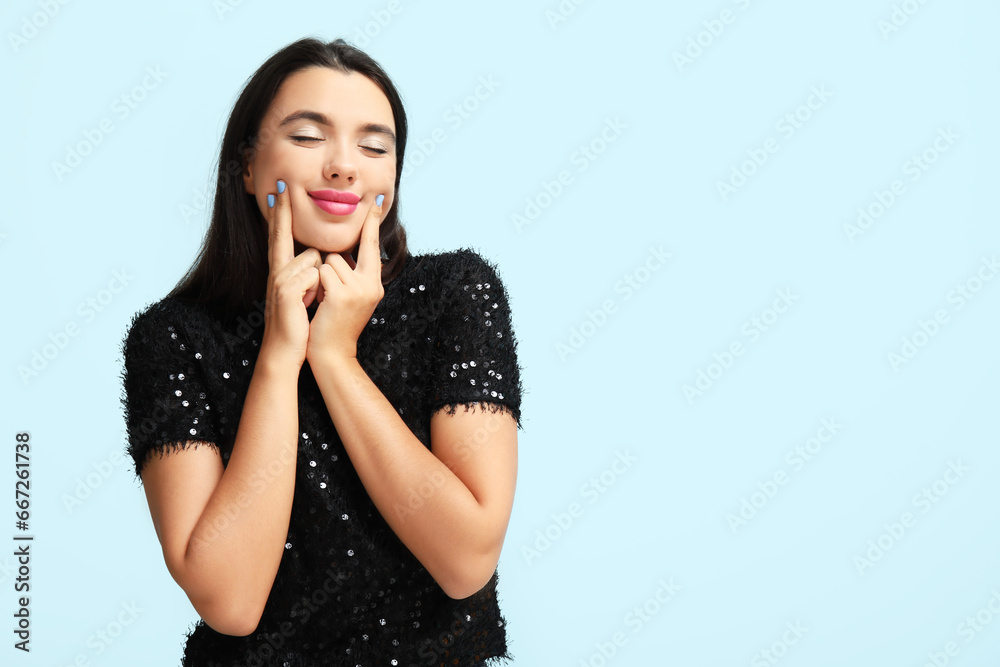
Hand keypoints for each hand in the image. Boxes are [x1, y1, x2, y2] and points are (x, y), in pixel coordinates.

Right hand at [259, 179, 323, 368]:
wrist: (284, 350)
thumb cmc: (297, 324)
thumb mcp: (303, 295)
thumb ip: (308, 275)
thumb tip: (320, 258)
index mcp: (281, 271)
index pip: (280, 235)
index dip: (279, 214)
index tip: (278, 191)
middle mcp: (277, 271)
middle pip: (292, 240)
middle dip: (289, 223)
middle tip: (284, 202)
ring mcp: (280, 279)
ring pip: (315, 260)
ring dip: (320, 282)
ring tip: (309, 304)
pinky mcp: (287, 290)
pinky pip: (315, 275)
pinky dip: (317, 291)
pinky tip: (307, 307)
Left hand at [306, 194, 385, 364]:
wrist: (333, 354)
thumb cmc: (335, 325)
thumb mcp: (351, 297)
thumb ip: (352, 275)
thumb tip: (340, 254)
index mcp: (374, 284)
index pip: (372, 246)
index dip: (373, 223)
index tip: (378, 201)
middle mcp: (372, 285)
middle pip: (346, 252)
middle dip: (333, 266)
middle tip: (333, 277)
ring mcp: (359, 289)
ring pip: (330, 260)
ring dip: (321, 277)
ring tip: (325, 302)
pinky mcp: (342, 295)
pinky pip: (322, 271)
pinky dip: (316, 284)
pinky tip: (321, 304)